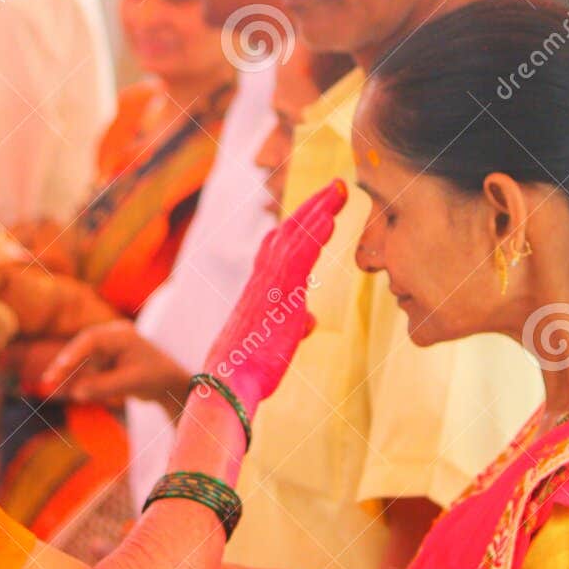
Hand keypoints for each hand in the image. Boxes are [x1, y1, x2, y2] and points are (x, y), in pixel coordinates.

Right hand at [36, 320, 189, 407]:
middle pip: (81, 348)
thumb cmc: (155, 378)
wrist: (168, 382)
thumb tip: (76, 393)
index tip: (61, 366)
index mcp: (121, 335)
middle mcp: (110, 337)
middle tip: (48, 380)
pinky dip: (74, 379)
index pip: (91, 340)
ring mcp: (106, 348)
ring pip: (80, 360)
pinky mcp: (103, 360)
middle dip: (64, 364)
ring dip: (66, 373)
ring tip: (50, 386)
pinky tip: (61, 389)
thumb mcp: (132, 383)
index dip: (74, 353)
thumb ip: (104, 386)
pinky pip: (84, 369)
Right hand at [201, 180, 344, 408]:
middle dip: (314, 205)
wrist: (229, 383)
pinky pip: (297, 257)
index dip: (304, 223)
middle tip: (338, 185)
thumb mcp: (278, 341)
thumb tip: (310, 320)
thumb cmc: (249, 368)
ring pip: (294, 237)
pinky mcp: (276, 295)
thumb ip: (295, 323)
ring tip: (339, 190)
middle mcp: (263, 278)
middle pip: (290, 230)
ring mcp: (268, 284)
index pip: (283, 245)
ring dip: (318, 210)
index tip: (324, 208)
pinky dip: (313, 236)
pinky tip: (329, 219)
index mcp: (263, 287)